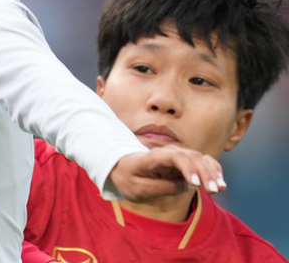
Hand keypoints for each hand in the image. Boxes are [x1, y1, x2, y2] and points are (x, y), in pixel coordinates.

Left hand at [109, 145, 224, 201]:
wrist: (124, 170)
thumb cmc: (129, 179)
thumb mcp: (138, 189)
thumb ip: (161, 188)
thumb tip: (187, 185)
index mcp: (152, 157)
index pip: (174, 156)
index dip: (187, 168)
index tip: (195, 184)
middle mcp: (168, 153)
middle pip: (191, 156)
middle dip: (205, 172)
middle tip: (214, 191)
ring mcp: (178, 156)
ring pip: (200, 158)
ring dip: (212, 172)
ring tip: (220, 188)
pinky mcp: (186, 163)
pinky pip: (203, 162)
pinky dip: (214, 171)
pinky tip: (220, 184)